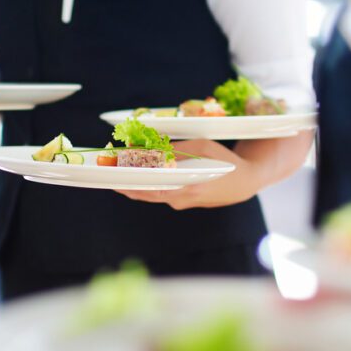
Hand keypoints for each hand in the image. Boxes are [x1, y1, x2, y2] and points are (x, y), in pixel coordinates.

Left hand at [116, 140, 263, 209]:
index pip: (148, 185)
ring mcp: (180, 202)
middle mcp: (180, 198)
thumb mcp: (203, 148)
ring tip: (117, 170)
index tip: (110, 172)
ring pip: (150, 194)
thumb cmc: (225, 161)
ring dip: (133, 183)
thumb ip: (174, 149)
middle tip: (106, 171)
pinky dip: (147, 184)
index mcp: (186, 186)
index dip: (127, 179)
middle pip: (143, 193)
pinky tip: (137, 174)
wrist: (244, 183)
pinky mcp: (182, 201)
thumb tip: (147, 149)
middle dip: (123, 182)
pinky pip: (159, 193)